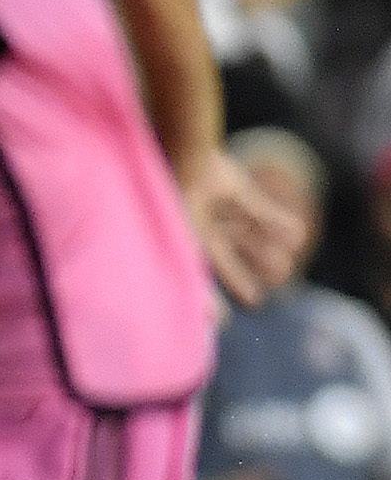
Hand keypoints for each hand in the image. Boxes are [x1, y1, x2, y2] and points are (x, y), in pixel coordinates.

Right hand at [178, 146, 305, 307]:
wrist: (187, 156)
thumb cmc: (179, 203)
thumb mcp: (190, 247)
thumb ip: (203, 283)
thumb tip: (216, 323)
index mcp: (186, 238)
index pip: (210, 267)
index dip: (230, 283)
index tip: (248, 302)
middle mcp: (202, 223)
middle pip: (231, 249)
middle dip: (252, 264)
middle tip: (277, 278)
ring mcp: (218, 205)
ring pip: (247, 229)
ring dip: (267, 245)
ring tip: (289, 260)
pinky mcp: (235, 187)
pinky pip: (258, 207)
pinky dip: (279, 220)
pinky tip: (300, 234)